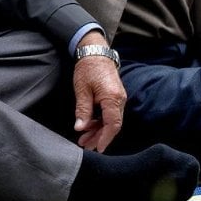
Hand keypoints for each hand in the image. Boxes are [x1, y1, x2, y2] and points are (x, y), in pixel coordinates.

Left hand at [72, 35, 125, 152]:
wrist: (96, 52)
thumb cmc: (88, 68)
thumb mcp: (82, 89)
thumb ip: (83, 110)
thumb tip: (80, 128)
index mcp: (112, 98)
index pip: (112, 124)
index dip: (105, 138)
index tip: (97, 148)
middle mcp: (119, 99)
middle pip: (112, 125)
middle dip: (99, 137)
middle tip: (85, 145)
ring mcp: (119, 98)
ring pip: (111, 121)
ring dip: (98, 131)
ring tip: (84, 139)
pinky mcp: (115, 97)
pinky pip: (110, 114)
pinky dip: (100, 122)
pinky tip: (89, 127)